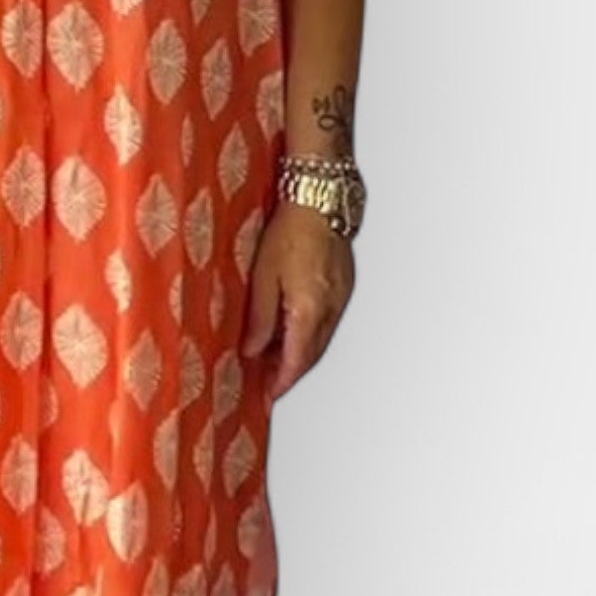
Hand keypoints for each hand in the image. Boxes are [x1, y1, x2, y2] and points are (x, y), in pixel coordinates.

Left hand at [241, 197, 353, 399]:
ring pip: (321, 339)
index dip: (282, 382)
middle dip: (290, 373)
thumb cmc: (290, 230)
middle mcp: (332, 307)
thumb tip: (251, 350)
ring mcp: (342, 296)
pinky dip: (310, 333)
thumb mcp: (263, 276)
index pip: (297, 360)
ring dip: (300, 353)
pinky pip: (328, 320)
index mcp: (310, 309)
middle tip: (267, 383)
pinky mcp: (344, 285)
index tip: (268, 396)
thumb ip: (260, 319)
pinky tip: (292, 330)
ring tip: (273, 359)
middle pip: (312, 354)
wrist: (320, 199)